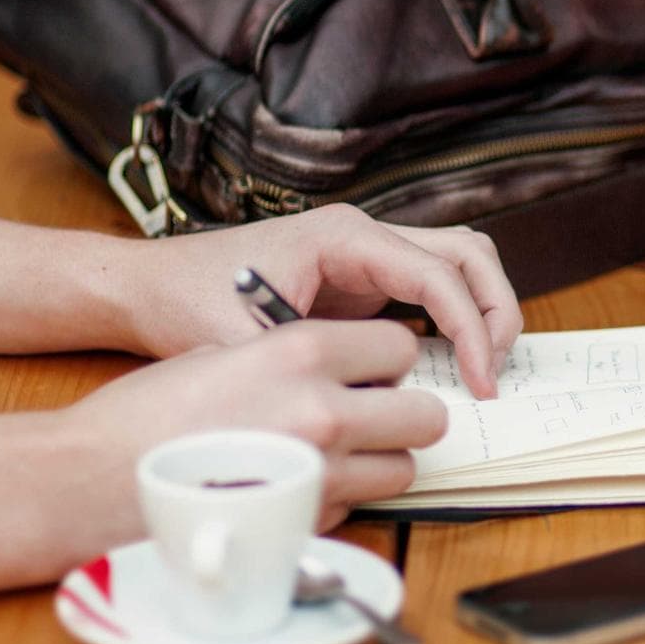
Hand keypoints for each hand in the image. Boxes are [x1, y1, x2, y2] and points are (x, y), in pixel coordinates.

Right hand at [60, 319, 445, 532]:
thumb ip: (288, 360)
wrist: (89, 481)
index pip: (401, 346)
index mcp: (300, 351)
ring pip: (403, 470)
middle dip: (404, 416)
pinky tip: (295, 488)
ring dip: (380, 463)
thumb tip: (336, 371)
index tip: (372, 370)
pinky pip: (358, 508)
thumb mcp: (219, 353)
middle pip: (425, 415)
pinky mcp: (307, 524)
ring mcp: (321, 474)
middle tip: (373, 418)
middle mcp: (323, 409)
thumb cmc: (143, 415)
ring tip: (335, 457)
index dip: (389, 361)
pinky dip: (340, 500)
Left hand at [118, 205, 520, 397]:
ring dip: (482, 310)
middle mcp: (363, 234)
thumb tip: (370, 408)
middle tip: (495, 373)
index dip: (471, 329)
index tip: (480, 381)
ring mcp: (366, 254)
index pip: (438, 273)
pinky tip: (449, 368)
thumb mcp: (244, 344)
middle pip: (468, 253)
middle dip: (495, 311)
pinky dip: (455, 321)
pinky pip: (431, 289)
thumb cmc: (187, 301)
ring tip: (483, 369)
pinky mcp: (363, 279)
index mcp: (342, 236)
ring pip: (458, 263)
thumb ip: (307, 371)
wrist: (149, 285)